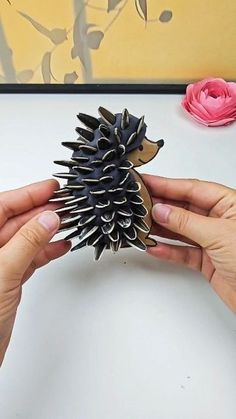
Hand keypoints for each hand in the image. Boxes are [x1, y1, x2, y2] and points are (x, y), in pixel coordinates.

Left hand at [0, 180, 70, 365]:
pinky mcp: (10, 280)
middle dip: (42, 211)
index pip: (3, 207)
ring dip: (48, 230)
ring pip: (27, 239)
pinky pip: (31, 258)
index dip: (28, 194)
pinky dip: (47, 251)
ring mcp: (0, 264)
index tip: (51, 187)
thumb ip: (27, 242)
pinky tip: (61, 245)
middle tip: (66, 203)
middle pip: (17, 221)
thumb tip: (48, 218)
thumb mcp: (3, 271)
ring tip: (69, 220)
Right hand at [144, 175, 235, 310]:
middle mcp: (220, 220)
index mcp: (229, 204)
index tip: (146, 181)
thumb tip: (162, 209)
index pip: (192, 189)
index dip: (167, 184)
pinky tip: (154, 247)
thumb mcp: (219, 234)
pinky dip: (168, 251)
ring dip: (161, 228)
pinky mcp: (209, 261)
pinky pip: (183, 252)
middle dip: (161, 206)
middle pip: (184, 208)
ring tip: (140, 224)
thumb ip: (186, 221)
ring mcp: (213, 241)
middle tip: (138, 203)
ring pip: (181, 230)